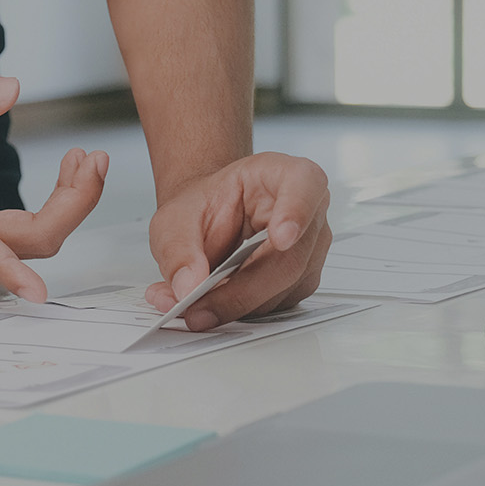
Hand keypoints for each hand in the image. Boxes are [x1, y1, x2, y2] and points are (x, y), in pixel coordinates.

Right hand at [0, 76, 107, 302]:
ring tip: (83, 159)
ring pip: (30, 241)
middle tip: (94, 158)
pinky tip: (65, 172)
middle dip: (75, 205)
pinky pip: (22, 234)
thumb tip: (11, 91)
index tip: (36, 295)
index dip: (10, 272)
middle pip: (31, 241)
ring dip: (68, 206)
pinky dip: (53, 206)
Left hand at [144, 152, 332, 329]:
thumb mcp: (174, 219)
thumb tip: (187, 287)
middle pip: (289, 258)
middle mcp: (307, 211)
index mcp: (283, 175)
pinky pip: (276, 305)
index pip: (304, 185)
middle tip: (198, 307)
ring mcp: (310, 249)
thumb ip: (178, 250)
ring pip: (283, 289)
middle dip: (239, 291)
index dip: (295, 212)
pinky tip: (214, 304)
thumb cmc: (204, 207)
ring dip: (236, 304)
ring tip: (194, 304)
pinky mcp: (301, 281)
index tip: (281, 238)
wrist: (209, 220)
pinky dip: (241, 311)